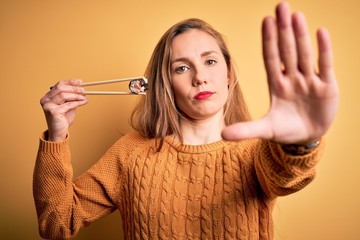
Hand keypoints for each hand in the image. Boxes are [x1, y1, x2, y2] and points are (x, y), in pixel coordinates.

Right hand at [40, 79, 87, 141]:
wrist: (59, 132)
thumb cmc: (63, 119)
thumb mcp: (68, 105)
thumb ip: (72, 97)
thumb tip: (82, 89)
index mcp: (48, 96)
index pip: (59, 85)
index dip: (70, 82)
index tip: (80, 81)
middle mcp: (46, 99)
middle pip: (60, 88)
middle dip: (74, 88)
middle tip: (84, 90)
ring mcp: (48, 105)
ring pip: (63, 95)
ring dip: (76, 95)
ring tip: (84, 97)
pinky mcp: (53, 111)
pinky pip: (67, 104)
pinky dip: (77, 102)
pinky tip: (83, 102)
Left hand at [222, 2, 338, 143]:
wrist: (306, 138)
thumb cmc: (285, 130)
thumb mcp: (265, 130)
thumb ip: (245, 130)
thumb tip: (222, 135)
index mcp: (276, 85)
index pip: (271, 58)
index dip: (268, 40)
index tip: (266, 20)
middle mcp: (292, 79)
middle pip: (287, 51)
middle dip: (283, 30)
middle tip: (281, 7)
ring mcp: (309, 81)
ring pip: (304, 54)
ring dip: (300, 35)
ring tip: (296, 15)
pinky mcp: (327, 87)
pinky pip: (325, 65)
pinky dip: (324, 50)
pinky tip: (321, 32)